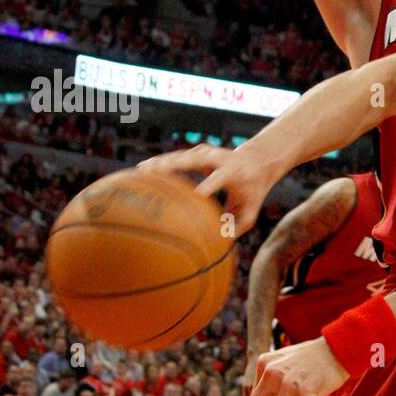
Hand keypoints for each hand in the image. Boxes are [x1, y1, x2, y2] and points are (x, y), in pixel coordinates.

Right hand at [137, 143, 275, 236]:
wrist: (256, 161)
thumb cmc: (252, 191)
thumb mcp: (250, 209)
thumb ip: (237, 225)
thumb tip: (219, 243)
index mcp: (233, 170)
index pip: (219, 177)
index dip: (208, 185)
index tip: (197, 195)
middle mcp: (217, 157)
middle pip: (193, 159)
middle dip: (173, 165)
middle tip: (154, 173)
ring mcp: (204, 152)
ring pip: (180, 156)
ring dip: (160, 163)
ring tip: (139, 172)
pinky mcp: (195, 153)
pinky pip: (175, 158)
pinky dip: (159, 163)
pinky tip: (140, 173)